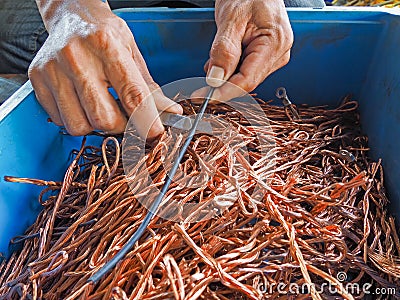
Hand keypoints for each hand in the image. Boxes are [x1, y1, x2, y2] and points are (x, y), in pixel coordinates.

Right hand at [29, 0, 181, 138]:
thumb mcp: (132, 53)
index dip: (146, 121)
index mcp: (106, 45)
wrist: (71, 15)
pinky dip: (76, 119)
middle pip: (103, 118)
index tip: (154, 133)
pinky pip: (60, 121)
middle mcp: (76, 56)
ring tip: (101, 107)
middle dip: (121, 127)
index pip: (132, 94)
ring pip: (79, 125)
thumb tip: (169, 113)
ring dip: (96, 126)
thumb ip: (149, 87)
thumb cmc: (104, 34)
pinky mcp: (37, 79)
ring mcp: (53, 69)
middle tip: (126, 119)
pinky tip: (82, 102)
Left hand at [193, 0, 292, 100]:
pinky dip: (231, 71)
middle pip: (247, 82)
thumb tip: (216, 79)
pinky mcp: (267, 57)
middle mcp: (279, 54)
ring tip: (212, 63)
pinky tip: (221, 62)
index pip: (247, 80)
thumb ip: (224, 51)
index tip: (203, 98)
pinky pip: (247, 71)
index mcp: (275, 44)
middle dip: (223, 86)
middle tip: (200, 86)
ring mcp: (275, 57)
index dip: (224, 92)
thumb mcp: (231, 19)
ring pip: (245, 79)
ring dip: (225, 78)